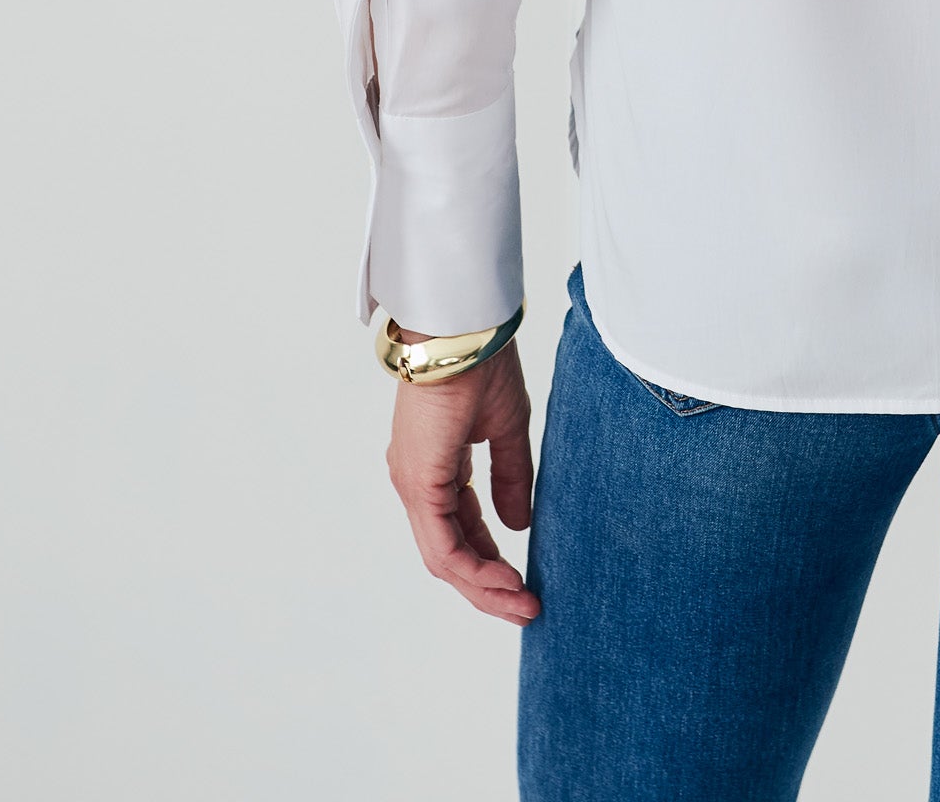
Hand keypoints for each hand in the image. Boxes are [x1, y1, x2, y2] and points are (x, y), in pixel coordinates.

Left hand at [386, 335, 540, 623]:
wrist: (463, 331)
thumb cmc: (482, 363)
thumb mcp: (506, 428)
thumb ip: (510, 477)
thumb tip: (517, 525)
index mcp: (435, 467)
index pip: (459, 530)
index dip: (489, 560)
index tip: (522, 582)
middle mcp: (417, 482)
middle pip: (448, 554)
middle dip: (487, 587)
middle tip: (525, 608)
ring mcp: (414, 485)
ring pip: (444, 557)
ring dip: (482, 587)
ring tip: (521, 603)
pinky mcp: (419, 484)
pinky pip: (443, 544)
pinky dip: (473, 569)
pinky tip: (503, 581)